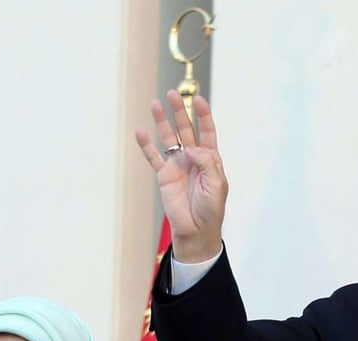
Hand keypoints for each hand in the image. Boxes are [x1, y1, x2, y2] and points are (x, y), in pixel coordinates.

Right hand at [135, 90, 226, 262]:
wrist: (196, 229)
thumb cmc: (211, 208)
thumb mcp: (217, 184)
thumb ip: (207, 163)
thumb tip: (191, 148)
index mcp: (210, 158)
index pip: (206, 131)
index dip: (203, 115)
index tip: (199, 99)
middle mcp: (193, 158)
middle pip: (186, 129)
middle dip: (180, 111)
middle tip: (173, 94)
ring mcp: (177, 165)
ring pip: (168, 138)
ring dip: (162, 122)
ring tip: (155, 104)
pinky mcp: (164, 176)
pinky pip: (153, 157)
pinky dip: (146, 145)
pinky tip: (140, 132)